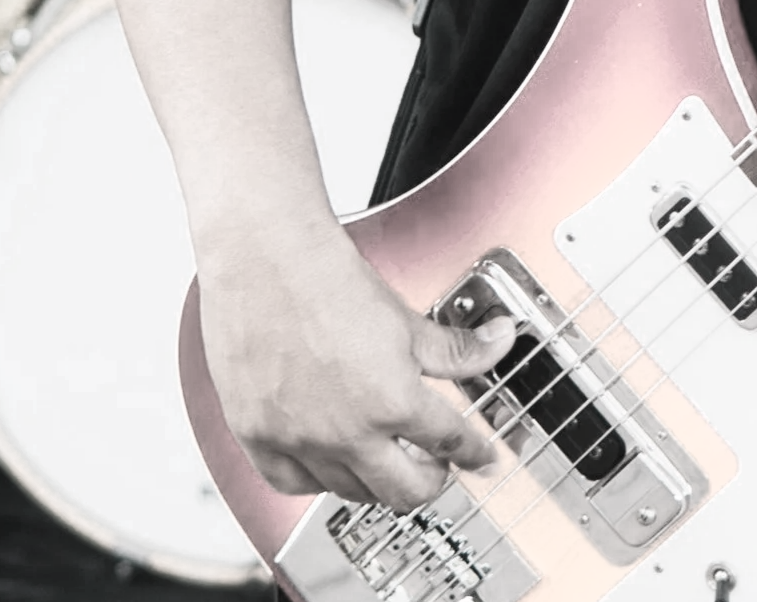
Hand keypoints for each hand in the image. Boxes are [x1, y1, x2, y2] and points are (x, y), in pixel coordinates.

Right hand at [198, 219, 512, 508]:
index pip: (448, 441)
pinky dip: (318, 482)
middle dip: (432, 482)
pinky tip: (330, 466)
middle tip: (440, 470)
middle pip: (403, 490)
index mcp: (391, 402)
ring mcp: (299, 442)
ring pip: (350, 492)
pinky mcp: (258, 439)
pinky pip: (292, 485)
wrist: (266, 264)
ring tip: (391, 465)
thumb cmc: (330, 283)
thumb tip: (498, 342)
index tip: (481, 458)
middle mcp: (346, 434)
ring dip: (378, 483)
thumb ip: (456, 347)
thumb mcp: (407, 320)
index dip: (473, 453)